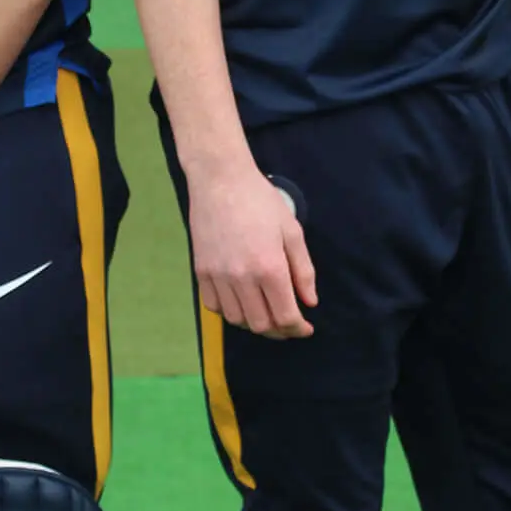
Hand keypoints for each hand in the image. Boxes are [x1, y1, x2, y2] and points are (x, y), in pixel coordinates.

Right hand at [189, 162, 316, 339]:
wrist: (220, 180)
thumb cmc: (261, 201)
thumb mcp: (292, 231)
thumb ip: (303, 270)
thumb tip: (309, 302)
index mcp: (269, 267)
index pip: (285, 316)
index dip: (298, 328)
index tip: (305, 328)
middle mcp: (242, 277)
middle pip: (261, 324)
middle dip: (279, 330)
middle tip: (288, 322)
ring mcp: (218, 276)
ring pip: (236, 319)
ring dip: (254, 323)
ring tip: (266, 313)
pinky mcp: (201, 271)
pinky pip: (215, 306)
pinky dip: (230, 312)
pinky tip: (242, 302)